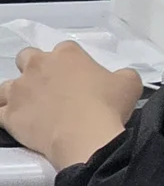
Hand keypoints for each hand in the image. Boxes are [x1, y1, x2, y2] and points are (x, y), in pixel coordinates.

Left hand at [0, 43, 140, 169]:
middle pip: (27, 57)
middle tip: (51, 86)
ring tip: (30, 105)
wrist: (86, 136)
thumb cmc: (107, 106)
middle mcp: (38, 66)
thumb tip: (119, 78)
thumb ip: (121, 75)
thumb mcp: (130, 83)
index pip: (65, 49)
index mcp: (67, 55)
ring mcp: (20, 90)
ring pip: (6, 86)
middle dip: (35, 68)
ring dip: (16, 92)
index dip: (72, 62)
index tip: (80, 76)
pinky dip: (4, 115)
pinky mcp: (9, 115)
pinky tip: (13, 120)